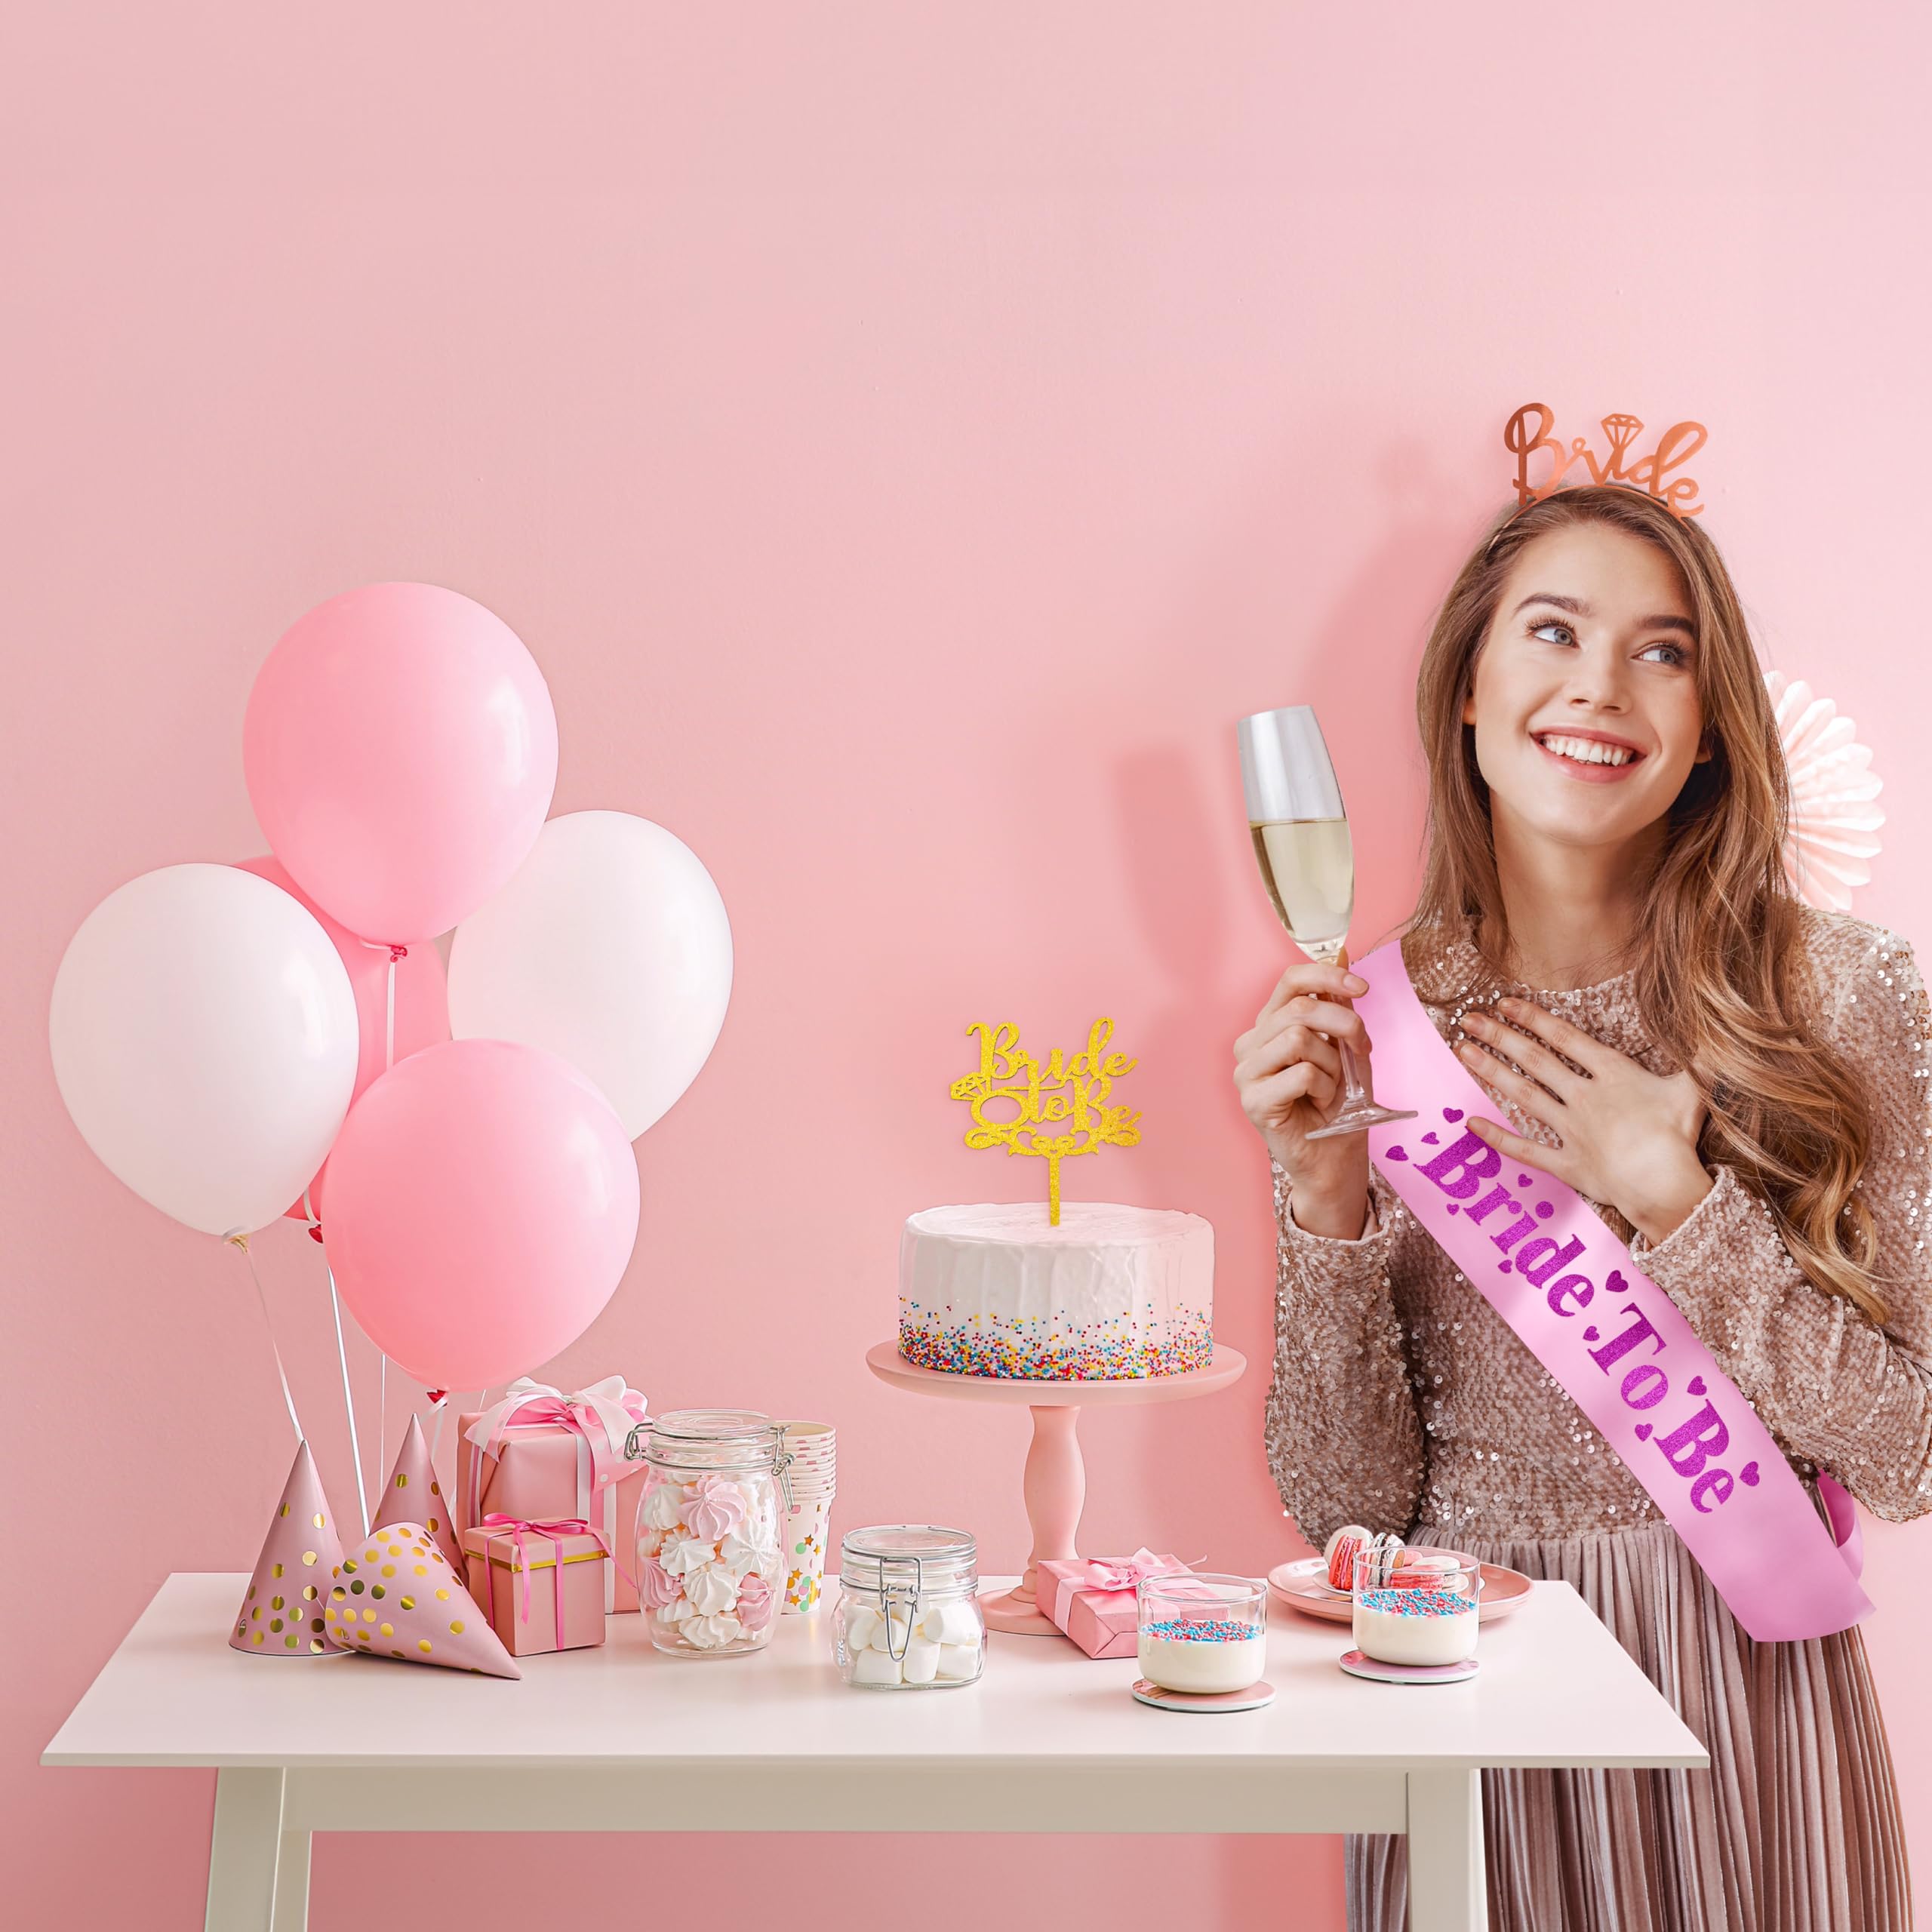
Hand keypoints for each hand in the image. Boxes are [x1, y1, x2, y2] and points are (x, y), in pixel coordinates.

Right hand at [1234, 949, 1374, 1236]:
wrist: (1335, 1158)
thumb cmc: (1340, 1104)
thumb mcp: (1347, 1047)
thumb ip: (1340, 1006)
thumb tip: (1344, 954)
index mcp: (1270, 1026)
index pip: (1290, 981)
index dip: (1327, 975)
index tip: (1361, 988)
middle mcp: (1251, 1044)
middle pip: (1299, 1009)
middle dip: (1344, 1025)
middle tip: (1360, 1049)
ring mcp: (1247, 1073)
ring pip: (1298, 1038)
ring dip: (1332, 1064)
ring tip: (1332, 1086)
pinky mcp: (1253, 1101)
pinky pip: (1301, 1073)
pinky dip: (1324, 1088)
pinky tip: (1319, 1104)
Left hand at [1455, 996, 1712, 1243]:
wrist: (1666, 1186)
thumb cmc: (1680, 1137)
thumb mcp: (1694, 1089)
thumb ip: (1699, 1059)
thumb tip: (1717, 1032)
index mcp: (1613, 1076)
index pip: (1564, 1039)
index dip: (1533, 1018)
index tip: (1504, 1003)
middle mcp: (1585, 1098)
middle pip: (1534, 1061)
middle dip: (1499, 1036)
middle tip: (1468, 1018)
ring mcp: (1571, 1131)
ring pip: (1522, 1095)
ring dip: (1490, 1071)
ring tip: (1462, 1051)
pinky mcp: (1566, 1164)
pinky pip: (1524, 1150)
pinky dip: (1496, 1136)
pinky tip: (1470, 1122)